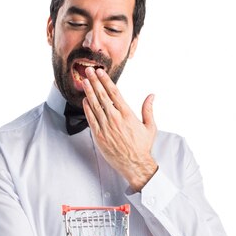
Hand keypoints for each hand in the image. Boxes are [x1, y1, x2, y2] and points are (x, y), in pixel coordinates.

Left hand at [82, 67, 157, 190]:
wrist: (135, 164)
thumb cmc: (142, 147)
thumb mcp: (150, 127)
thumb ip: (148, 110)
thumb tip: (151, 96)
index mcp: (127, 114)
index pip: (114, 92)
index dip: (105, 80)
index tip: (100, 72)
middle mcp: (115, 118)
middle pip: (102, 95)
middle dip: (94, 81)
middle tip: (88, 70)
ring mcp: (106, 127)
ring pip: (95, 106)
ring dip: (88, 92)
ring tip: (84, 81)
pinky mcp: (99, 136)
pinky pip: (91, 119)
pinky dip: (87, 109)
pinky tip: (84, 100)